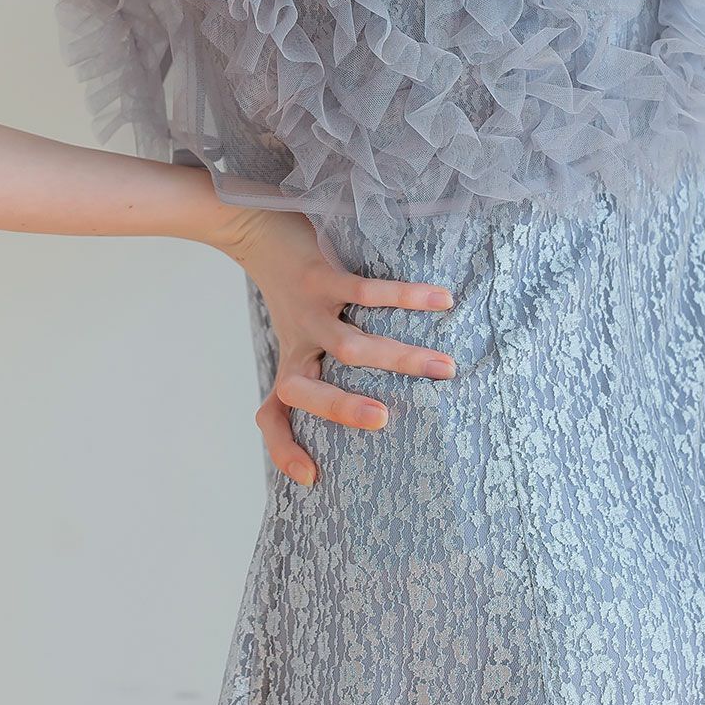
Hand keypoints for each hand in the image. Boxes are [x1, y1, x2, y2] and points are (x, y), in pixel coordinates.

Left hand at [214, 207, 456, 487]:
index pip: (272, 415)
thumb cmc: (292, 290)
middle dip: (344, 409)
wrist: (257, 226)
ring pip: (351, 347)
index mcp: (291, 362)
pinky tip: (444, 299)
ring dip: (400, 359)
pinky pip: (367, 292)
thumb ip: (326, 363)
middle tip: (385, 420)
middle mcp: (298, 342)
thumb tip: (392, 403)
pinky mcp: (323, 275)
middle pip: (308, 389)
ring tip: (446, 368)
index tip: (311, 477)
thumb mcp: (299, 334)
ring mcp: (310, 310)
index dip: (283, 448)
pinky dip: (407, 297)